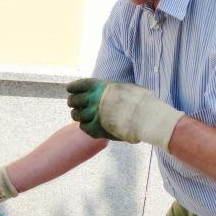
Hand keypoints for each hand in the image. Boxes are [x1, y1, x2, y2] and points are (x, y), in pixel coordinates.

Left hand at [66, 78, 184, 149]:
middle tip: (76, 105)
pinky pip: (83, 127)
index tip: (70, 91)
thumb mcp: (122, 87)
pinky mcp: (96, 129)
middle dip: (73, 103)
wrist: (145, 116)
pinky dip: (85, 126)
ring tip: (83, 116)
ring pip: (75, 115)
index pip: (77, 86)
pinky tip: (90, 125)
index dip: (72, 89)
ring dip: (78, 115)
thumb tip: (106, 90)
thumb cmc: (138, 100)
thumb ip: (110, 89)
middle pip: (73, 101)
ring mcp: (93, 114)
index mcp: (98, 86)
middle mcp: (92, 99)